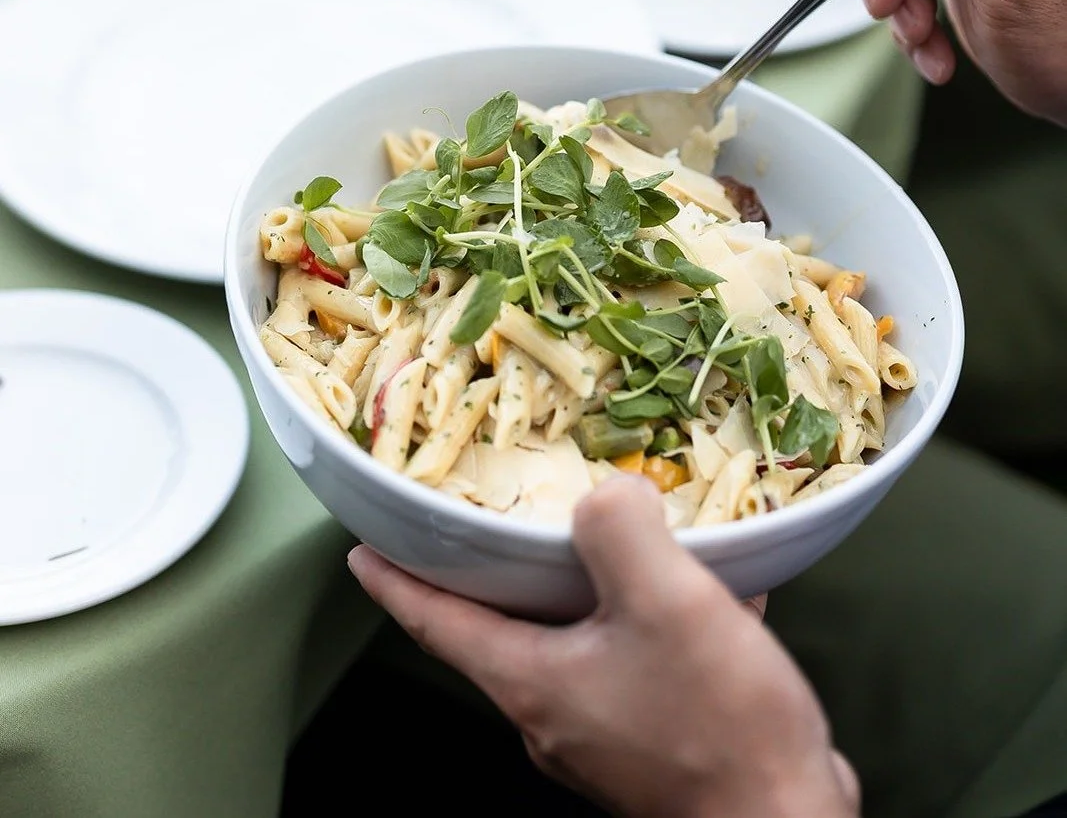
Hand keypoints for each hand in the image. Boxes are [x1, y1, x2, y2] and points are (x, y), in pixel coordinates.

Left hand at [349, 476, 859, 817]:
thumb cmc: (718, 724)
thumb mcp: (666, 603)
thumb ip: (621, 531)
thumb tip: (608, 494)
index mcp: (531, 679)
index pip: (437, 622)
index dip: (396, 581)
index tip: (362, 552)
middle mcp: (554, 711)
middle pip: (502, 628)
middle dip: (498, 571)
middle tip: (501, 518)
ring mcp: (605, 731)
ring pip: (578, 638)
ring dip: (593, 588)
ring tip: (624, 538)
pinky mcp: (657, 739)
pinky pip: (639, 657)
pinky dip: (656, 618)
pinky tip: (709, 590)